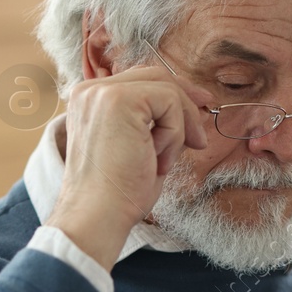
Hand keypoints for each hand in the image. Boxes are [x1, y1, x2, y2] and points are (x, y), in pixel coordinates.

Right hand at [47, 63, 209, 270]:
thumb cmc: (117, 195)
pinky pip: (169, 102)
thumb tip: (191, 113)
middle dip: (186, 98)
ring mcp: (102, 92)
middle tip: (201, 130)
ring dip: (178, 127)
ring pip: (166, 89)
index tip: (198, 110)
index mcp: (90, 101)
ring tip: (164, 162)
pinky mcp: (119, 100)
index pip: (139, 82)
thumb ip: (155, 125)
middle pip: (154, 75)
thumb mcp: (139, 149)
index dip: (173, 93)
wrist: (99, 216)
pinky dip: (174, 133)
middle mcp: (91, 90)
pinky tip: (158, 159)